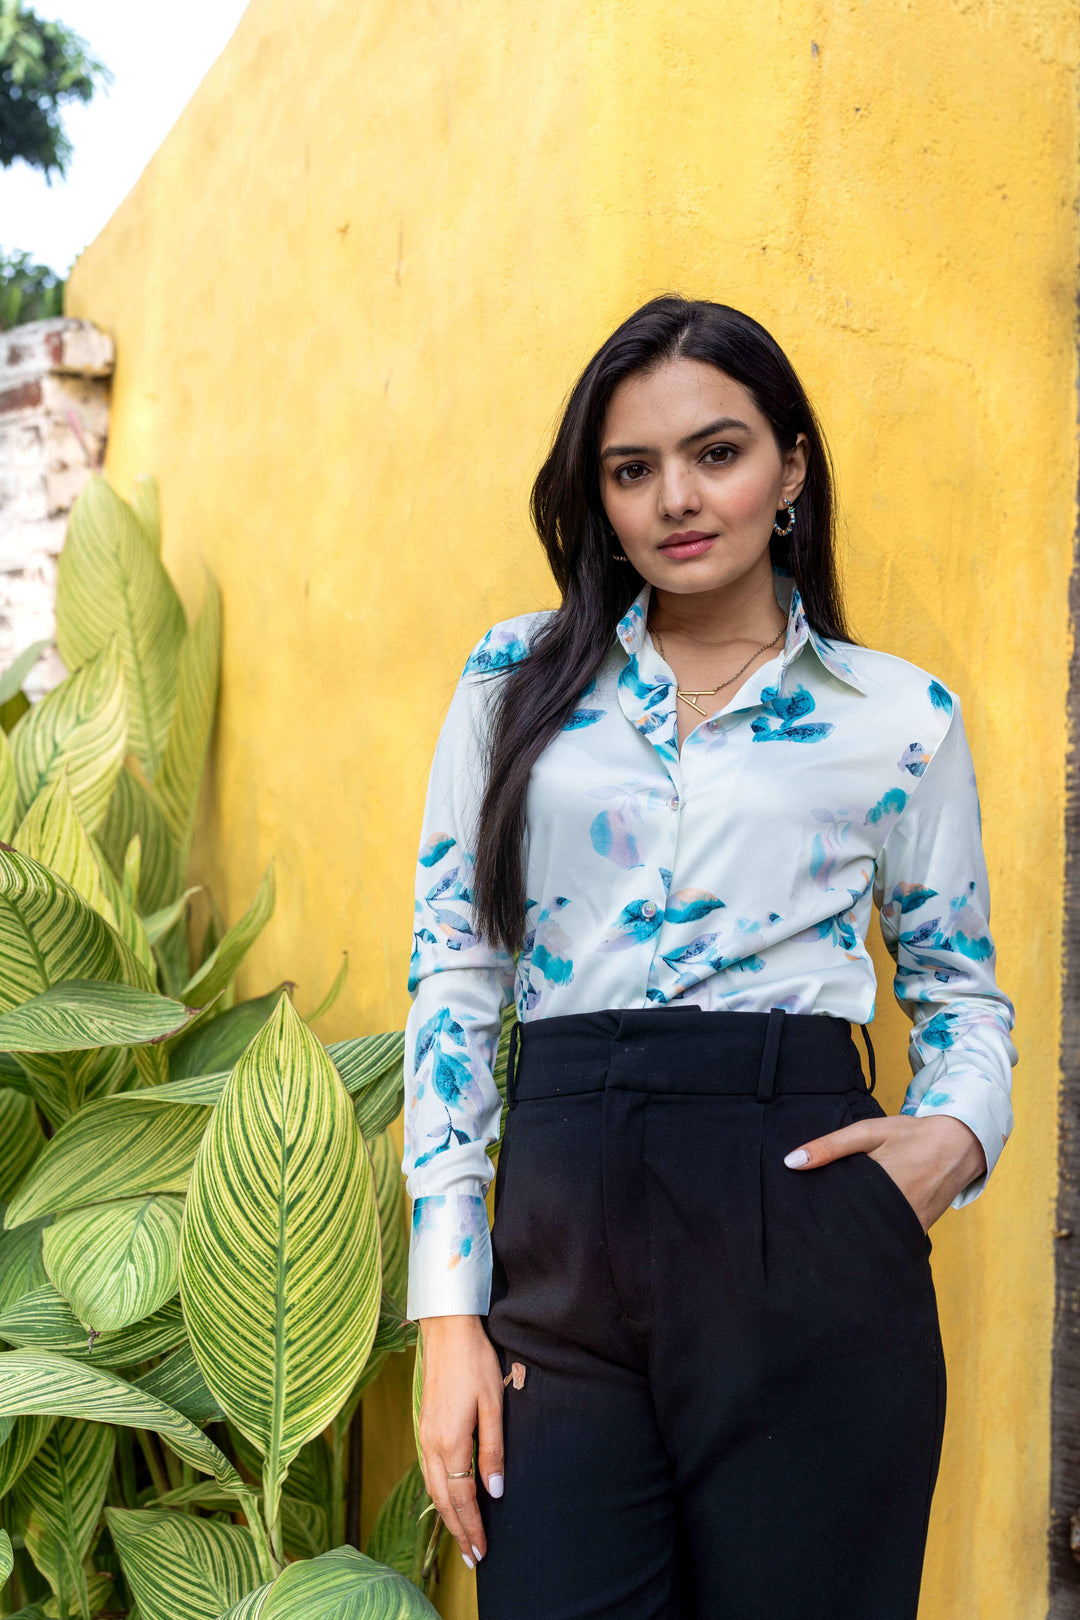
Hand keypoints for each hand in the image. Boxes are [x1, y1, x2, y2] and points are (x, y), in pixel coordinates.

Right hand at [416, 1314, 505, 1569]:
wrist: (446, 1329)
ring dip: (446, 1514)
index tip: (482, 1552)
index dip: (472, 1526)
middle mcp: (430, 1443)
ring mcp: (423, 1434)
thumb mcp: (493, 1404)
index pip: (461, 1498)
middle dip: (457, 1530)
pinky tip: (448, 1497)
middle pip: (442, 1499)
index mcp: (449, 1441)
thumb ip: (493, 1450)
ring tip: (461, 1535)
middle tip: (472, 1557)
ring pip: (432, 1486)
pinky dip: (439, 1492)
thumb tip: (494, 1491)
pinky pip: (428, 1470)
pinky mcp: (423, 1425)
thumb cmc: (474, 1362)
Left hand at [782, 1114, 987, 1232]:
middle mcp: (895, 1214)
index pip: (836, 1213)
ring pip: (872, 1235)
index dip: (817, 1216)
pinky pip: (892, 1235)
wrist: (959, 1144)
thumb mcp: (868, 1132)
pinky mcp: (919, 1229)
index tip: (797, 1217)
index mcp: (878, 1190)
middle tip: (809, 1224)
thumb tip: (791, 1162)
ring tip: (830, 1229)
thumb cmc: (911, 1135)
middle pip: (853, 1227)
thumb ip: (830, 1146)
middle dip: (833, 1226)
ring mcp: (910, 1226)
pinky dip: (877, 1231)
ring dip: (855, 1230)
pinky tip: (861, 1226)